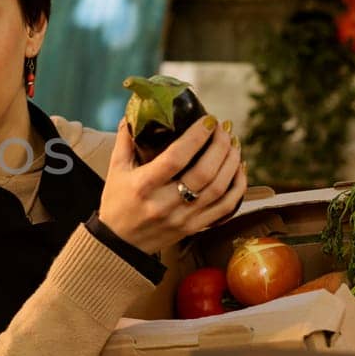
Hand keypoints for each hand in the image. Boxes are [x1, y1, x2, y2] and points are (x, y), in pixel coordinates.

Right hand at [98, 115, 246, 254]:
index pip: (175, 158)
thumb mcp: (115, 170)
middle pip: (203, 173)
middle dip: (220, 146)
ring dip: (231, 162)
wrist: (119, 244)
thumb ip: (126, 140)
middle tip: (223, 128)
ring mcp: (183, 219)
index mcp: (143, 186)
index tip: (207, 120)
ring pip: (219, 189)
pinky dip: (238, 187)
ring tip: (233, 143)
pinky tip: (239, 168)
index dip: (196, 137)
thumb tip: (135, 110)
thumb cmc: (116, 203)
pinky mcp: (194, 228)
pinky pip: (226, 208)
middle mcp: (165, 204)